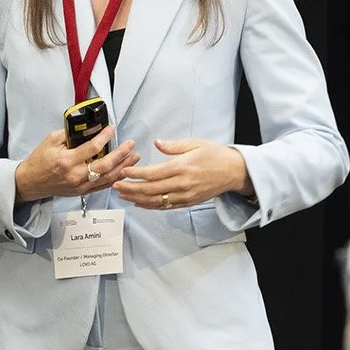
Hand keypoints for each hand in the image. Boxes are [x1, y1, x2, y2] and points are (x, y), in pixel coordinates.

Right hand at [13, 125, 138, 202]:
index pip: (92, 148)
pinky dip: (115, 179)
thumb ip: (69, 134)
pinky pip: (102, 186)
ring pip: (107, 178)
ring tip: (134, 158)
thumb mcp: (50, 141)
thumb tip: (86, 128)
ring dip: (123, 168)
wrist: (30, 182)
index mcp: (67, 161)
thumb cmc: (39, 162)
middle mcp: (75, 175)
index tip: (111, 129)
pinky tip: (123, 172)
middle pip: (105, 165)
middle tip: (131, 145)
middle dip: (121, 155)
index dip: (104, 137)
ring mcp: (79, 186)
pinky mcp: (81, 192)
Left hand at [114, 138, 249, 211]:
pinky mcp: (188, 202)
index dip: (136, 174)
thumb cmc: (214, 155)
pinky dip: (150, 206)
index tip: (122, 171)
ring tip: (122, 195)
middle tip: (115, 185)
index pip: (153, 173)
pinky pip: (166, 206)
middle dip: (130, 188)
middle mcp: (182, 184)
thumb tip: (156, 143)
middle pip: (150, 190)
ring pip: (156, 201)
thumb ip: (174, 146)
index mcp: (182, 167)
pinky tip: (139, 203)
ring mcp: (185, 195)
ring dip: (137, 199)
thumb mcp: (195, 143)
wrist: (233, 172)